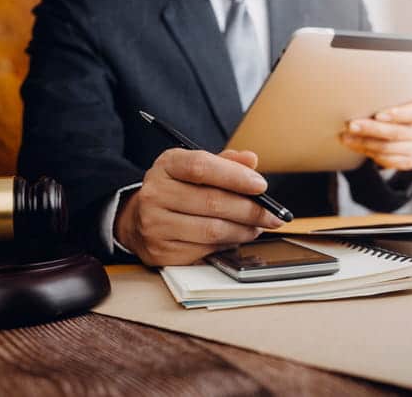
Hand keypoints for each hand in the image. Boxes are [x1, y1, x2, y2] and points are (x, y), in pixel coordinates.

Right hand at [115, 148, 284, 265]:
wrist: (138, 219)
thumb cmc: (177, 190)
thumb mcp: (195, 168)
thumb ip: (225, 163)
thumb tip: (251, 160)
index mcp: (167, 165)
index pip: (202, 166)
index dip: (235, 176)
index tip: (261, 185)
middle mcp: (156, 193)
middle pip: (212, 202)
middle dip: (251, 210)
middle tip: (273, 214)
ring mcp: (155, 224)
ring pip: (213, 230)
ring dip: (244, 230)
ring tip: (258, 226)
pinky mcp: (161, 251)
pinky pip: (205, 249)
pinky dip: (228, 244)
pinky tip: (237, 237)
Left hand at [339, 99, 411, 170]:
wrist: (405, 127)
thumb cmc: (395, 108)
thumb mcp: (395, 100)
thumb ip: (383, 100)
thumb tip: (355, 99)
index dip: (396, 114)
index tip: (377, 114)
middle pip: (396, 132)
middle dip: (371, 129)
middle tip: (351, 125)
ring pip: (388, 148)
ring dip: (364, 143)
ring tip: (345, 137)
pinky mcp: (410, 161)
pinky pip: (387, 160)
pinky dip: (368, 153)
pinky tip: (354, 146)